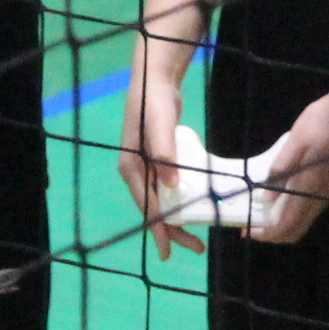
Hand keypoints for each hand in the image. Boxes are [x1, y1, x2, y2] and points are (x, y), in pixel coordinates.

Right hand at [117, 55, 202, 259]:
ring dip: (177, 219)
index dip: (159, 230)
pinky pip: (167, 189)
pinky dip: (179, 201)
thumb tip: (171, 185)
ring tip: (197, 237)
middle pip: (154, 209)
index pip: (147, 206)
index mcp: (131, 168)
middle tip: (196, 248)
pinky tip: (194, 207)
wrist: (155, 77)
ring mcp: (146, 167)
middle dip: (173, 231)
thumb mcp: (160, 123)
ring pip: (162, 201)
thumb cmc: (154, 100)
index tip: (169, 252)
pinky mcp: (157, 160)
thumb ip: (164, 151)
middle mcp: (136, 172)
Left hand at [245, 87, 328, 245]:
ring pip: (304, 223)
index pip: (287, 224)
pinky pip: (310, 211)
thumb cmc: (321, 122)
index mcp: (311, 185)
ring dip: (283, 225)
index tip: (247, 231)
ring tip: (262, 215)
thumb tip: (266, 198)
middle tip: (252, 227)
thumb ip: (281, 169)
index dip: (266, 234)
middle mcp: (322, 197)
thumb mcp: (295, 140)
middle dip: (273, 234)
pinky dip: (293, 215)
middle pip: (296, 231)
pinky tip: (280, 202)